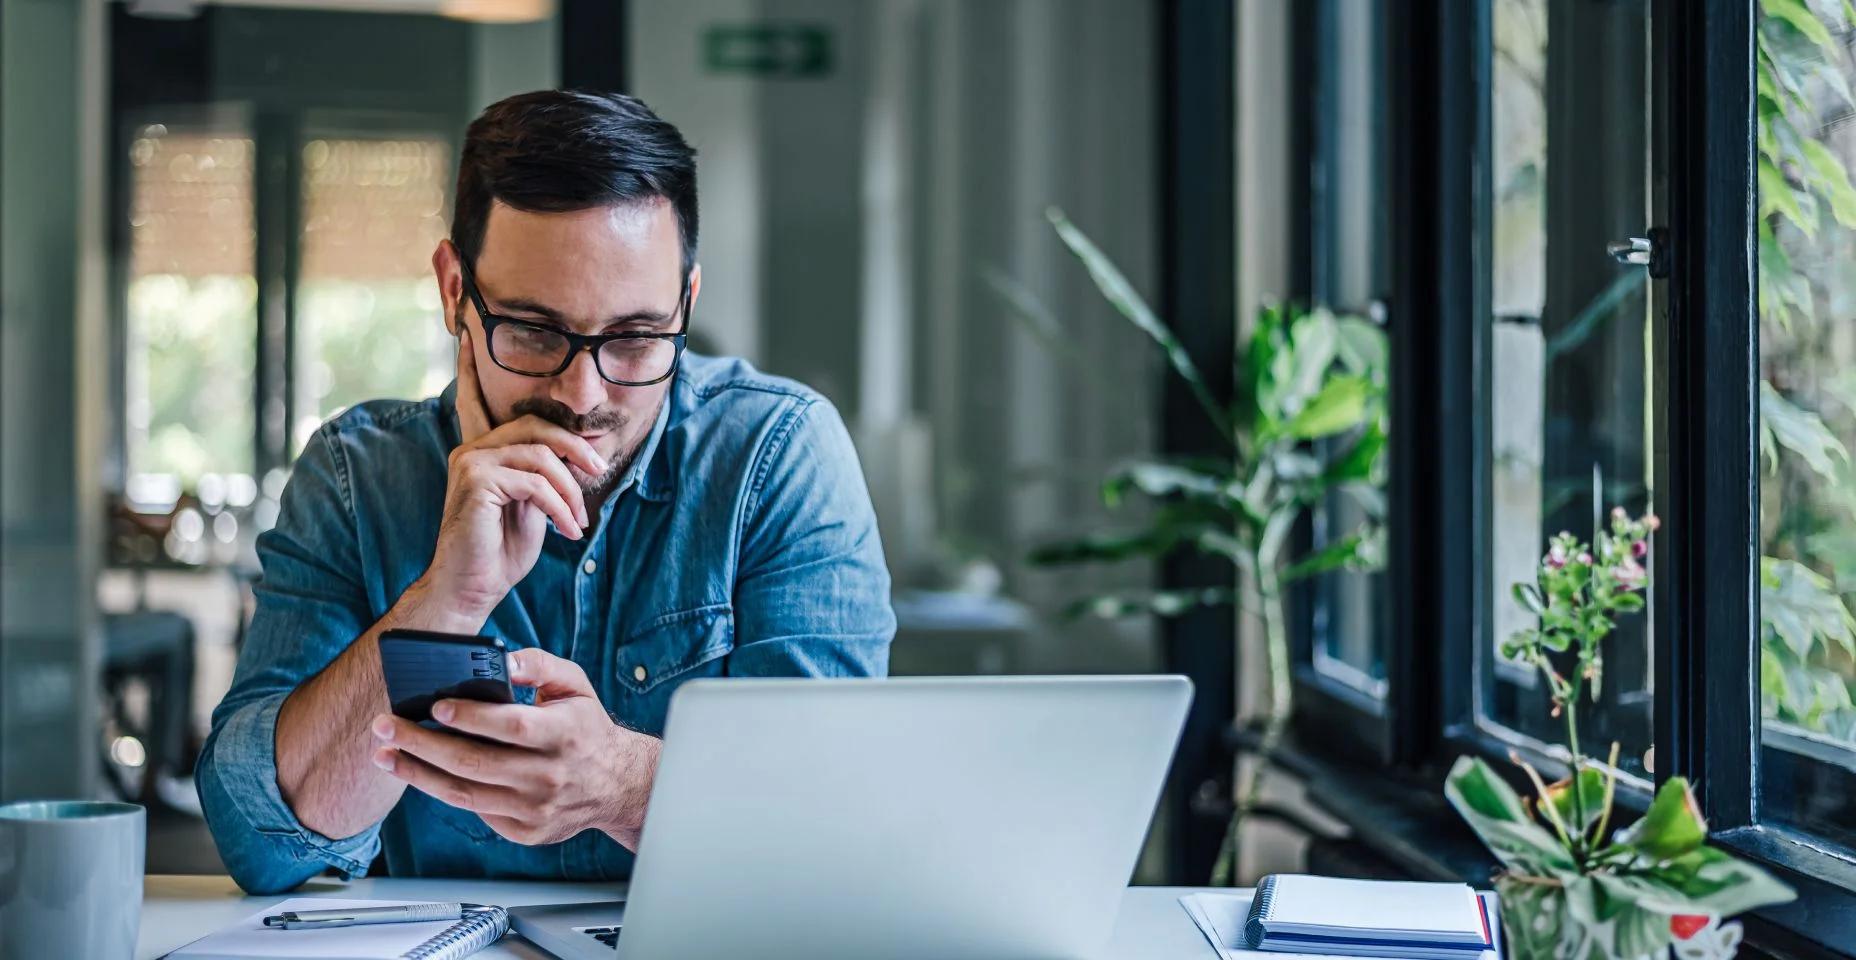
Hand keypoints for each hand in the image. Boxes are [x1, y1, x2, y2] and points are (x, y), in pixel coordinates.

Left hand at [370, 648, 660, 847]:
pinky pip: (476, 810)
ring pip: (465, 793)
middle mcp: (550, 776)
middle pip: (475, 762)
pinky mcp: (525, 831)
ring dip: (418, 773)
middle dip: (422, 743)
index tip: (435, 706)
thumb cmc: (585, 728)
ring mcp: (536, 809)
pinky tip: (422, 773)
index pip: (512, 726)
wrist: (615, 784)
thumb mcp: (575, 685)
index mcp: (565, 735)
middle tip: (386, 726)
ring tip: (386, 754)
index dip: (471, 717)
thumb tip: (503, 661)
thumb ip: (540, 665)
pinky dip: (444, 791)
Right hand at [423, 328, 608, 623]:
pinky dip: (559, 506)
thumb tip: (582, 450)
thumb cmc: (502, 550)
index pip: (477, 401)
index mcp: (482, 451)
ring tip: (577, 520)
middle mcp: (472, 449)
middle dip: (575, 446)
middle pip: (536, 425)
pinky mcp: (476, 481)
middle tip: (597, 471)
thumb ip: (545, 474)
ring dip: (570, 490)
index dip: (471, 368)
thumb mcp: (533, 505)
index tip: (468, 333)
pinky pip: (534, 482)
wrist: (473, 587)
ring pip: (541, 454)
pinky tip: (566, 530)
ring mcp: (470, 462)